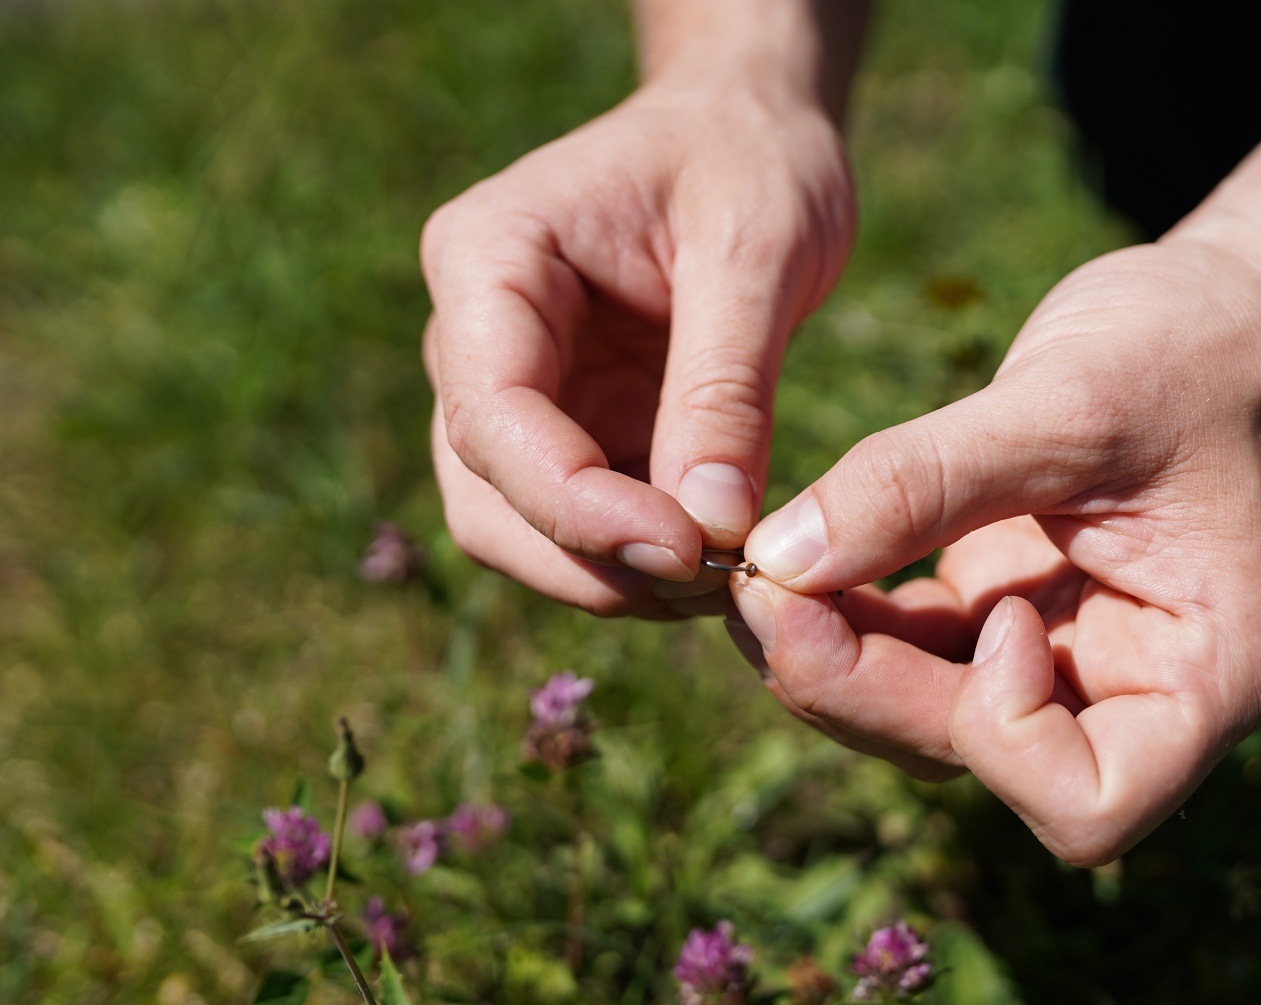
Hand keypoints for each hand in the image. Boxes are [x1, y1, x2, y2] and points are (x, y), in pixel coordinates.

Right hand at [420, 76, 854, 617]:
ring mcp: (517, 394)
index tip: (686, 550)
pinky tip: (723, 565)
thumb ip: (725, 387)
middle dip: (591, 561)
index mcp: (488, 261)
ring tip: (728, 581)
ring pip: (523, 531)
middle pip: (488, 497)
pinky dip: (644, 565)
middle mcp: (475, 338)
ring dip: (616, 579)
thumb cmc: (747, 159)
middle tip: (716, 585)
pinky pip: (583, 528)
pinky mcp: (572, 433)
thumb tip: (711, 529)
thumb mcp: (756, 248)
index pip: (493, 415)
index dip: (576, 505)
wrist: (748, 132)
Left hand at [726, 239, 1260, 863]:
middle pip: (976, 758)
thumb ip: (922, 483)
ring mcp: (1063, 665)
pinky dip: (843, 617)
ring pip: (921, 717)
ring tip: (757, 572)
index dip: (1003, 733)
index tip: (992, 609)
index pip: (1090, 804)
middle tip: (762, 593)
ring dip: (832, 658)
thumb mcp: (1066, 402)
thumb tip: (774, 562)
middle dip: (864, 686)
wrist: (1214, 309)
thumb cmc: (1186, 348)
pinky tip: (787, 560)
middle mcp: (1135, 697)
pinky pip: (906, 653)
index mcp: (1211, 676)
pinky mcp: (1004, 622)